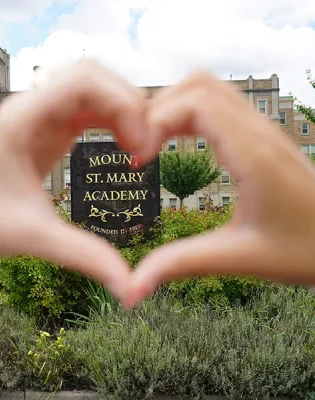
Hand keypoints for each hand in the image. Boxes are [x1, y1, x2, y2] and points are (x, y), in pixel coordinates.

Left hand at [0, 61, 147, 300]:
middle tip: (146, 146)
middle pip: (93, 75)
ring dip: (124, 110)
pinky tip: (127, 145)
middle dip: (129, 102)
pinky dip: (116, 120)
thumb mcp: (35, 239)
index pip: (81, 82)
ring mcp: (42, 115)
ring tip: (140, 148)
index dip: (122, 104)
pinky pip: (91, 108)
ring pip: (95, 88)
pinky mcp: (51, 128)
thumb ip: (84, 256)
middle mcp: (31, 108)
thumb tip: (129, 286)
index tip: (141, 146)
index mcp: (21, 121)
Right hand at [125, 71, 314, 307]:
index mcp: (253, 155)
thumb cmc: (305, 250)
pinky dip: (188, 115)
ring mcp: (261, 131)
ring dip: (173, 108)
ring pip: (208, 90)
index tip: (138, 159)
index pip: (196, 103)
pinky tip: (175, 143)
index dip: (156, 120)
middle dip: (158, 108)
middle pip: (198, 85)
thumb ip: (181, 264)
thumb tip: (132, 286)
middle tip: (139, 147)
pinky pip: (218, 106)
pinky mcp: (260, 138)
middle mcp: (258, 132)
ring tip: (151, 143)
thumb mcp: (238, 259)